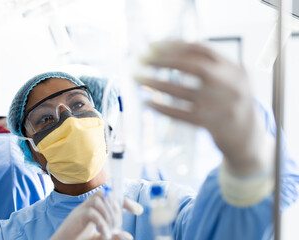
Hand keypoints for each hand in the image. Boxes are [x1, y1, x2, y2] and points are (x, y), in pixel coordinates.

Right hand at [50, 190, 142, 239]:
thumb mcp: (98, 238)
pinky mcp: (75, 218)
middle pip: (106, 196)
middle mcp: (86, 206)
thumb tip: (128, 236)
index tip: (138, 210)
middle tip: (118, 228)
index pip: (111, 197)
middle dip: (117, 211)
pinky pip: (92, 214)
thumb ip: (111, 235)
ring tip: (111, 232)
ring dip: (110, 216)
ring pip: (99, 200)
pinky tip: (105, 234)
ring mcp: (80, 210)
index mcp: (93, 209)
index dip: (125, 202)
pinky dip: (102, 224)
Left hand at [135, 40, 269, 174]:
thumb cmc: (230, 103)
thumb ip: (209, 67)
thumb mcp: (229, 81)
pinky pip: (182, 114)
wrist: (249, 138)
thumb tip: (167, 54)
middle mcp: (232, 85)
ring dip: (156, 83)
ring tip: (137, 78)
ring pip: (184, 91)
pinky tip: (147, 103)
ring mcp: (223, 107)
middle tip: (141, 59)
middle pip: (194, 66)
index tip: (151, 46)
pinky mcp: (212, 126)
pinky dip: (162, 108)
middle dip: (164, 60)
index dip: (174, 45)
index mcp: (235, 69)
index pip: (202, 49)